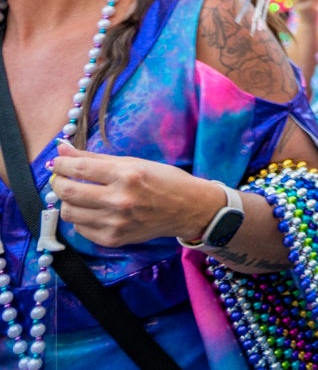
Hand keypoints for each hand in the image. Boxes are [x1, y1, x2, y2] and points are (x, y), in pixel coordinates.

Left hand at [50, 142, 217, 246]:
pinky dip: (81, 218)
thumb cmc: (163, 180)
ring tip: (78, 195)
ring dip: (68, 202)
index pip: (79, 169)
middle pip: (68, 192)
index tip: (57, 163)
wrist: (188, 208)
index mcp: (126, 175)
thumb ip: (95, 158)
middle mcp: (119, 200)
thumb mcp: (133, 162)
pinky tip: (93, 210)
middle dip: (58, 183)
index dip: (61, 165)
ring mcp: (115, 222)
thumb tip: (62, 150)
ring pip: (69, 213)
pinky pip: (80, 228)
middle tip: (62, 179)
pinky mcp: (113, 239)